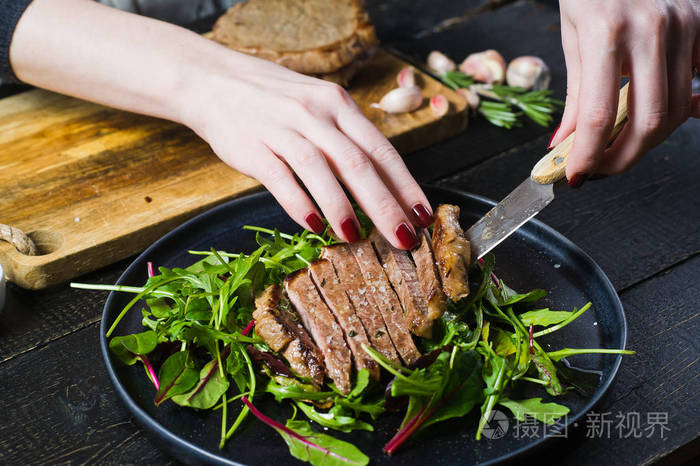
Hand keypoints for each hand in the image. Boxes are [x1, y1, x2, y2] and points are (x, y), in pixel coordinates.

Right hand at [180, 51, 431, 248]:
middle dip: (386, 205)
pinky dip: (300, 204)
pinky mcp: (253, 146)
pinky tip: (314, 225)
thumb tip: (381, 183)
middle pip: (359, 164)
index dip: (406, 185)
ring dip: (342, 208)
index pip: (381, 150)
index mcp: (338, 105)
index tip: (423, 215)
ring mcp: (283, 128)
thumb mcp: (317, 108)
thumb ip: (345, 139)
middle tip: (404, 237)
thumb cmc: (274, 102)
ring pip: (322, 170)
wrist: (214, 82)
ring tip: (357, 237)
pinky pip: (281, 178)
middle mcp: (315, 114)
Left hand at [551, 0, 699, 185]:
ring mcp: (684, 25)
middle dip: (623, 158)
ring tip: (617, 147)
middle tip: (599, 170)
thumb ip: (575, 95)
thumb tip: (566, 144)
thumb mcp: (572, 36)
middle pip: (649, 121)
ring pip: (676, 109)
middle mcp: (652, 29)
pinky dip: (675, 112)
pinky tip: (653, 120)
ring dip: (646, 141)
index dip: (588, 155)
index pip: (599, 115)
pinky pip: (693, 85)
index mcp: (606, 32)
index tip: (576, 175)